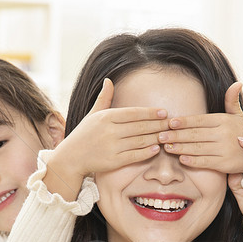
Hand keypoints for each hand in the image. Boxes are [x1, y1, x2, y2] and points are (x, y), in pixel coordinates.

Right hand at [45, 78, 169, 200]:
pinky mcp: (113, 161)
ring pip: (140, 141)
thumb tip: (108, 80)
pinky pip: (135, 155)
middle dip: (158, 125)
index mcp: (106, 117)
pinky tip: (157, 148)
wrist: (71, 157)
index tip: (164, 112)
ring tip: (167, 135)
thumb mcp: (92, 114)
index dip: (151, 113)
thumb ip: (104, 98)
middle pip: (140, 126)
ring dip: (156, 138)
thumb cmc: (84, 134)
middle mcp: (109, 131)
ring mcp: (112, 146)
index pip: (134, 113)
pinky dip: (147, 152)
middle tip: (171, 124)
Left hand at [158, 82, 242, 174]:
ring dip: (180, 148)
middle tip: (160, 136)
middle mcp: (224, 134)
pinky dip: (192, 161)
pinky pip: (205, 162)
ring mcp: (224, 150)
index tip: (170, 122)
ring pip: (197, 148)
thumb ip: (231, 100)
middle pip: (195, 134)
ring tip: (166, 147)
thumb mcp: (238, 116)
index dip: (184, 121)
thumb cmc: (242, 133)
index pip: (200, 120)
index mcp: (224, 120)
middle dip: (176, 135)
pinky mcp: (224, 164)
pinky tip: (181, 159)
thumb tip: (237, 83)